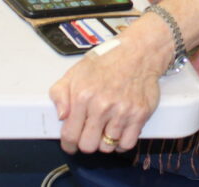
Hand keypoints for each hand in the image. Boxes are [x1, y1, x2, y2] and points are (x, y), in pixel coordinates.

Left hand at [49, 37, 166, 153]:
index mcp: (83, 96)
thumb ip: (59, 94)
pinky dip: (121, 142)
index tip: (71, 144)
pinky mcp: (139, 114)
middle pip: (88, 146)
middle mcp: (102, 105)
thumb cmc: (108, 61)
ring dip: (105, 141)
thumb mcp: (75, 72)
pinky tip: (118, 130)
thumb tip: (60, 116)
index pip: (70, 135)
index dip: (68, 143)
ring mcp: (122, 111)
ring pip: (108, 147)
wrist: (138, 52)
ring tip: (105, 128)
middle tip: (89, 133)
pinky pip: (127, 144)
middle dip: (86, 142)